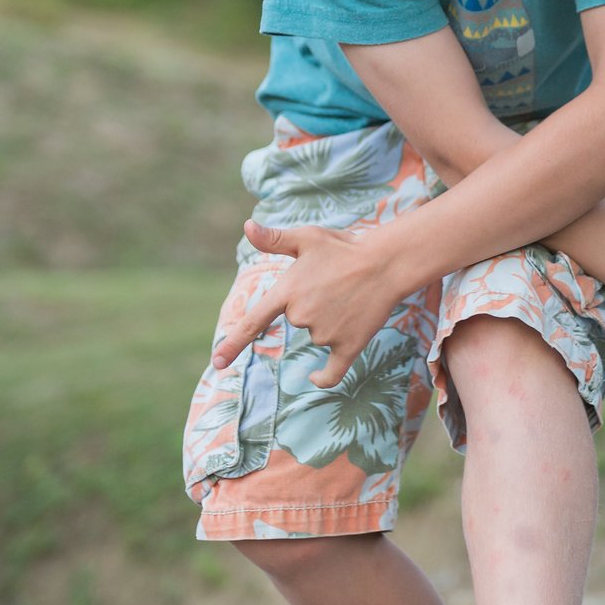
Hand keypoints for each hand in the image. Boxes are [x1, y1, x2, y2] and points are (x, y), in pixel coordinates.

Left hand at [211, 218, 401, 387]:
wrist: (386, 263)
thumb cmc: (345, 247)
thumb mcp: (307, 237)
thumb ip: (274, 239)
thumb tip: (246, 227)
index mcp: (287, 291)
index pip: (253, 322)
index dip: (233, 344)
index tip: (218, 362)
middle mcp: (301, 316)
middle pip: (297, 321)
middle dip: (311, 305)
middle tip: (333, 283)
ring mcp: (325, 334)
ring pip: (317, 335)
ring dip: (329, 322)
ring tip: (349, 296)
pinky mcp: (348, 347)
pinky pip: (331, 372)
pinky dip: (323, 377)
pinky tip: (314, 378)